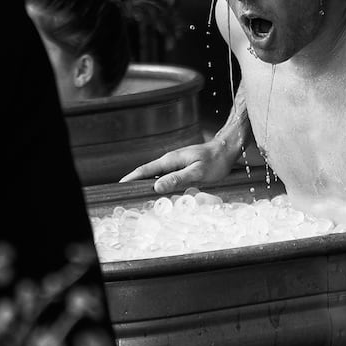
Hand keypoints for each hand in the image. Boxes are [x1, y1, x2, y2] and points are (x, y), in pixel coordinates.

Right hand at [120, 137, 234, 193]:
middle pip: (147, 172)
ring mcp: (175, 163)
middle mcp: (170, 160)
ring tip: (135, 195)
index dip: (131, 178)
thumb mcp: (198, 173)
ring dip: (145, 183)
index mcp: (170, 160)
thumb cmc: (215, 161)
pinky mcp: (181, 167)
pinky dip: (157, 183)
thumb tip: (157, 187)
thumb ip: (178, 179)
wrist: (226, 150)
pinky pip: (165, 176)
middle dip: (134, 182)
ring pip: (156, 175)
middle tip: (123, 194)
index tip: (119, 186)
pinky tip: (156, 192)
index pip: (145, 170)